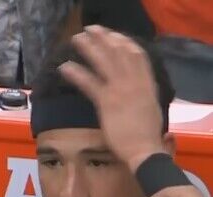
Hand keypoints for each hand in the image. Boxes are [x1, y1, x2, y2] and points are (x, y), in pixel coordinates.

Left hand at [58, 25, 167, 172]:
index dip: (123, 42)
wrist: (145, 150)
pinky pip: (89, 83)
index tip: (112, 35)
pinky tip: (65, 67)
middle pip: (119, 52)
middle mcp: (135, 83)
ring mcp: (121, 91)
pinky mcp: (107, 102)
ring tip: (76, 39)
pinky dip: (76, 73)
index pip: (137, 55)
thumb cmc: (146, 137)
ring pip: (104, 62)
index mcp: (147, 85)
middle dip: (104, 38)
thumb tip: (132, 95)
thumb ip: (140, 98)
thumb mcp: (148, 110)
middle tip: (91, 29)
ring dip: (89, 48)